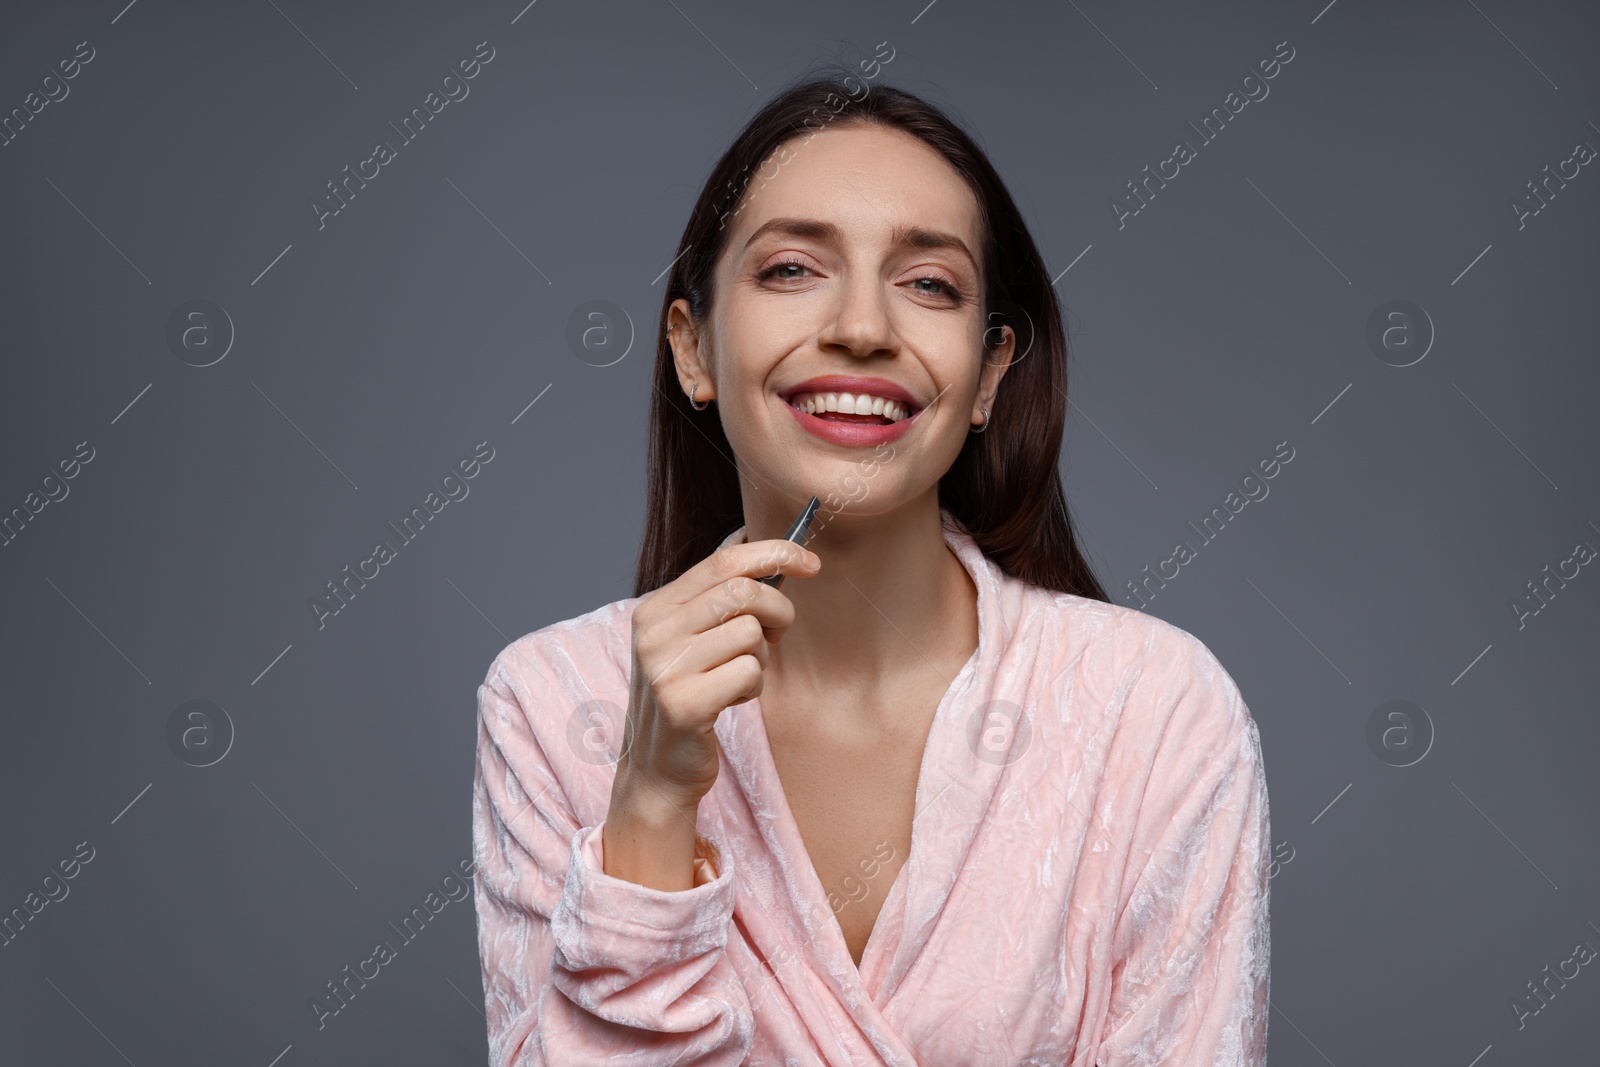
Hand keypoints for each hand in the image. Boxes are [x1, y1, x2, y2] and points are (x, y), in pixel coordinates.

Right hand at [615, 537, 820, 811]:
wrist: (658, 769)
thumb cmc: (688, 695)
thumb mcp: (690, 637)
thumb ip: (716, 593)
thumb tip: (758, 542)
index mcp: (655, 608)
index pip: (723, 560)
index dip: (775, 552)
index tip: (811, 563)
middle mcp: (653, 632)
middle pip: (743, 592)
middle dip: (777, 611)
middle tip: (776, 635)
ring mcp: (664, 668)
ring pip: (750, 633)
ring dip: (760, 657)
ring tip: (738, 676)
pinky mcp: (682, 704)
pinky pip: (749, 673)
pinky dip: (753, 686)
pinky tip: (732, 699)